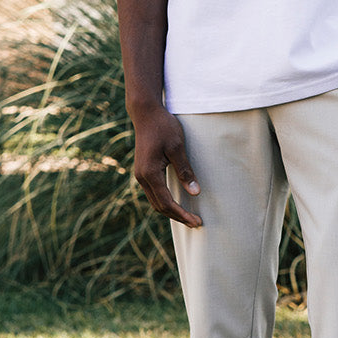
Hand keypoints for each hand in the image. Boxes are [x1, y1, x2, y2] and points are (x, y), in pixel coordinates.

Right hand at [131, 106, 201, 226]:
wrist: (146, 113)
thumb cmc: (163, 127)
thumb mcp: (177, 147)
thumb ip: (185, 171)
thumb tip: (195, 193)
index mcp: (150, 173)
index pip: (167, 203)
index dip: (182, 214)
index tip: (196, 221)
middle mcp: (142, 177)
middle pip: (160, 206)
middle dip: (178, 217)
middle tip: (196, 223)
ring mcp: (141, 174)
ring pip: (155, 201)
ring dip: (171, 211)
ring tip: (188, 217)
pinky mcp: (143, 171)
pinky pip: (154, 193)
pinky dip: (165, 201)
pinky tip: (177, 203)